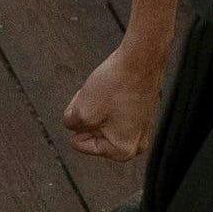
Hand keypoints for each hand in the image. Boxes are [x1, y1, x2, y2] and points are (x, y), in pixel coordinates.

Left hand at [63, 37, 167, 161]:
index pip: (79, 143)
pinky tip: (114, 90)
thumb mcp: (81, 112)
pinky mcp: (139, 114)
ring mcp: (138, 129)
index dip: (79, 122)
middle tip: (100, 99)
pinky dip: (106, 100)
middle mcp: (134, 144)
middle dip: (87, 115)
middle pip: (90, 132)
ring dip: (95, 106)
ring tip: (107, 93)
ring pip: (98, 119)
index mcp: (121, 151)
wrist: (140, 60)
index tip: (94, 107)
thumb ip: (72, 125)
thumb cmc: (116, 85)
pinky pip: (110, 110)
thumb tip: (75, 124)